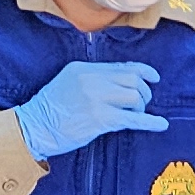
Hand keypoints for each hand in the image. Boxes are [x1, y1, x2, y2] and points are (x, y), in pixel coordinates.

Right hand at [11, 60, 167, 161]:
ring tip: (133, 115)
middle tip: (140, 105)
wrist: (34, 127)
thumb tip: (123, 82)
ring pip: (135, 97)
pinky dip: (150, 122)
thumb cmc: (51, 109)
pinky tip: (160, 124)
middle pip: (133, 80)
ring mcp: (96, 99)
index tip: (154, 78)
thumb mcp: (69, 82)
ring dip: (140, 108)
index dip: (144, 71)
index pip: (123, 66)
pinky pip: (133, 119)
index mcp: (84, 69)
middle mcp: (92, 80)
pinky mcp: (101, 119)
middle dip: (143, 93)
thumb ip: (94, 78)